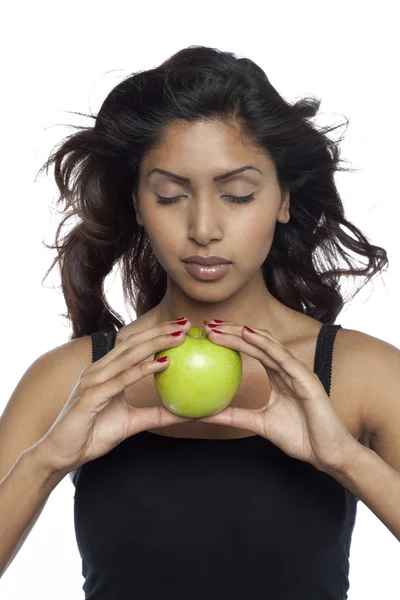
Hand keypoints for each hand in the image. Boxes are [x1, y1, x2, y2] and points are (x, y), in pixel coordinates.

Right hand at [38, 319, 194, 473]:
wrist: (62, 455)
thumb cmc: (93, 434)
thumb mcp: (133, 422)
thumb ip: (157, 414)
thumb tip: (188, 413)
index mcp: (106, 371)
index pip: (135, 345)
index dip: (158, 333)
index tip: (182, 327)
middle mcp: (98, 370)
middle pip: (133, 342)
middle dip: (160, 330)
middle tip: (186, 324)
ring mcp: (93, 381)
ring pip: (128, 355)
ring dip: (156, 343)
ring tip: (179, 337)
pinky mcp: (91, 396)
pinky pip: (120, 380)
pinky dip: (142, 370)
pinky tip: (162, 364)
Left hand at [199, 320, 357, 472]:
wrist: (328, 455)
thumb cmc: (301, 437)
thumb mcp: (258, 423)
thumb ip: (234, 416)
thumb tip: (203, 415)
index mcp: (279, 375)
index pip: (252, 349)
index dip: (231, 339)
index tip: (208, 334)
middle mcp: (287, 368)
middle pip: (257, 341)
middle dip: (231, 330)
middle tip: (207, 325)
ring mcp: (298, 371)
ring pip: (267, 344)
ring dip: (241, 332)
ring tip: (218, 327)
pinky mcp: (306, 379)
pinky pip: (283, 358)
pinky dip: (265, 344)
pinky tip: (246, 334)